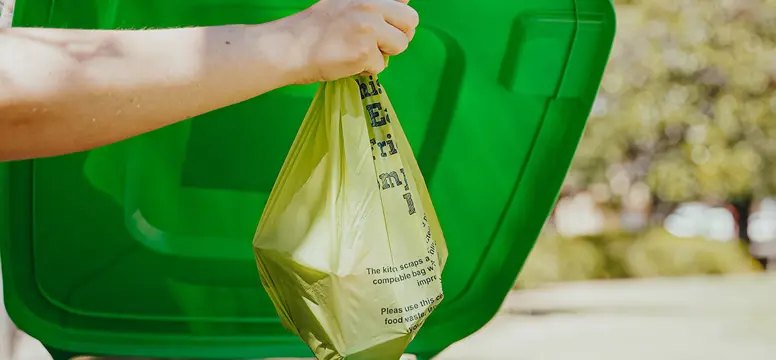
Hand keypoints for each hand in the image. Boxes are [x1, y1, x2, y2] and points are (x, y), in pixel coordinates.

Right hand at [283, 0, 418, 83]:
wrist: (288, 47)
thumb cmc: (314, 30)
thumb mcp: (343, 3)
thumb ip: (371, 5)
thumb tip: (404, 4)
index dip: (400, 15)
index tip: (391, 24)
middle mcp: (370, 4)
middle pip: (411, 21)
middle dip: (399, 36)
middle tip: (379, 43)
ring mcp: (368, 27)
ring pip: (400, 46)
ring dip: (383, 54)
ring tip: (359, 52)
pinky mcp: (364, 51)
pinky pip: (380, 66)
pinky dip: (366, 69)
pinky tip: (348, 62)